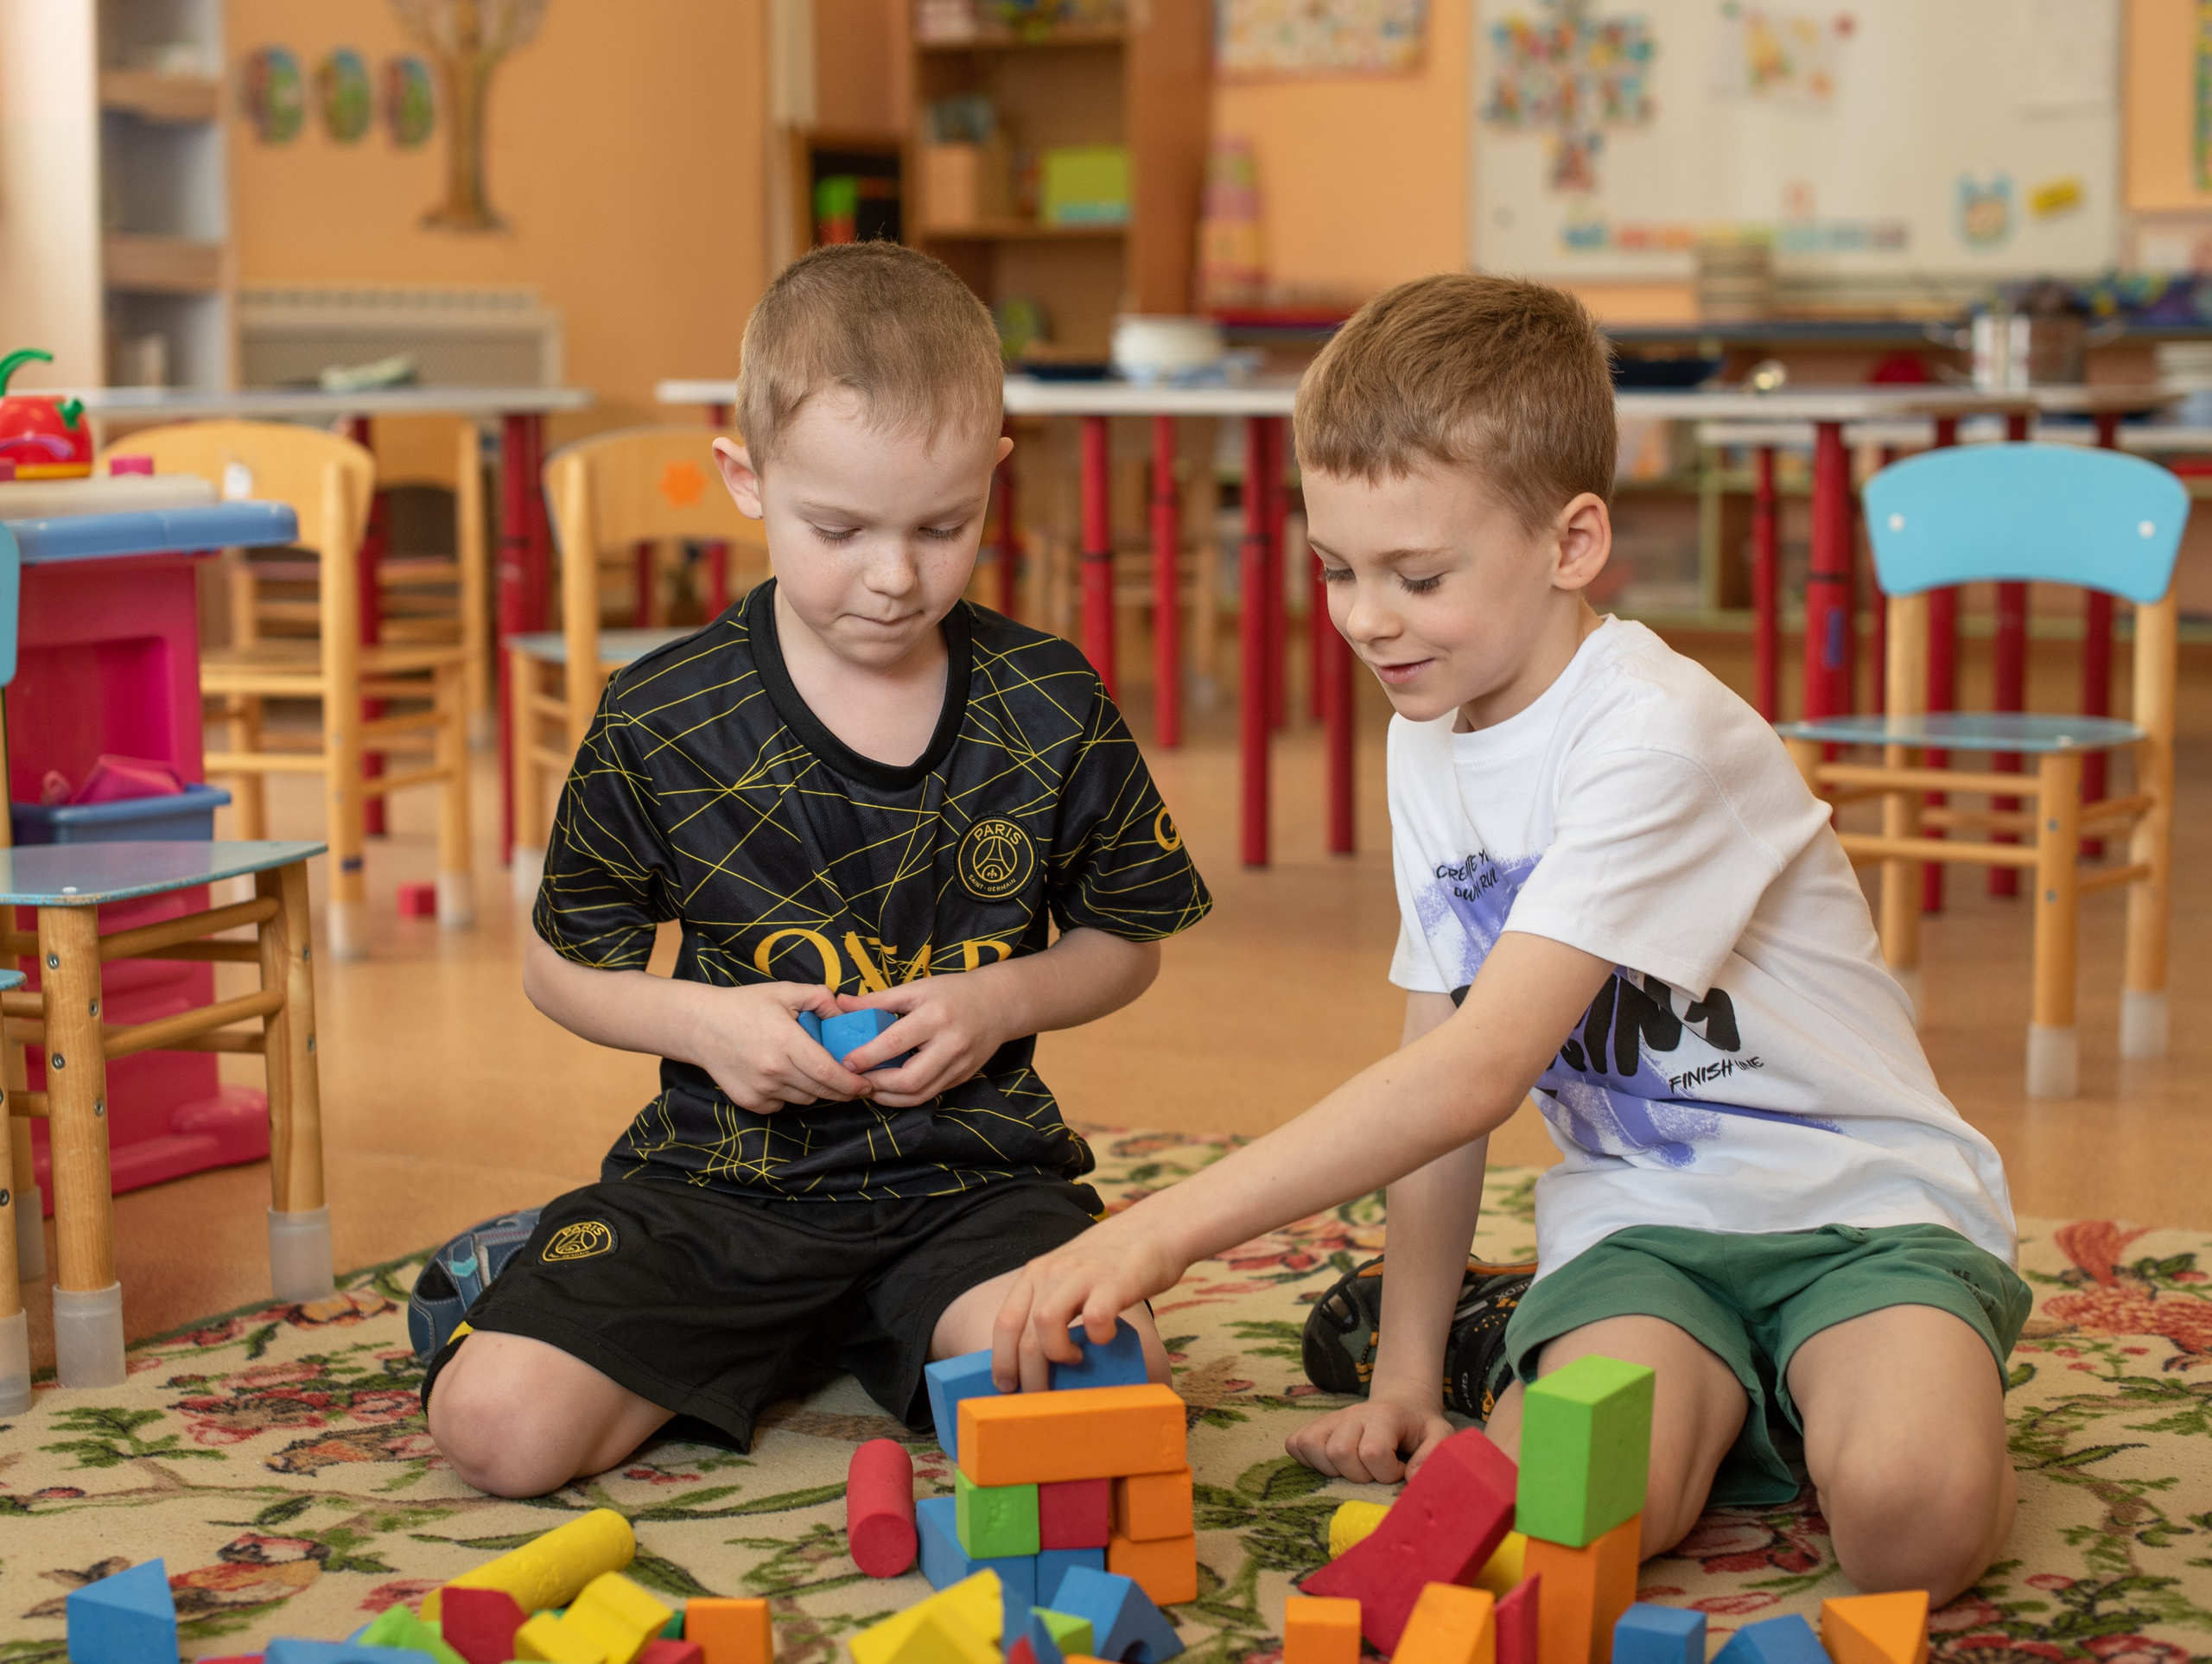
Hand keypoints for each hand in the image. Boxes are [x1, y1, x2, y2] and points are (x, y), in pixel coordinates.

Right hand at [685, 981, 872, 1112]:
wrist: (700, 1026)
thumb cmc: (744, 1005)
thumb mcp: (784, 991)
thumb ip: (820, 998)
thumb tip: (845, 1015)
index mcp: (785, 1041)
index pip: (828, 1073)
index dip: (852, 1083)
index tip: (868, 1084)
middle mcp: (773, 1070)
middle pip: (821, 1091)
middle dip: (844, 1091)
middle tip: (856, 1084)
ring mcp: (760, 1089)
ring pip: (805, 1099)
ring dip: (817, 1090)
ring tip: (814, 1071)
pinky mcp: (750, 1102)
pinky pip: (783, 1104)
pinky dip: (792, 1094)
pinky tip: (785, 1075)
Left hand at [832, 974, 1011, 1107]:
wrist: (999, 1004)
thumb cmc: (953, 992)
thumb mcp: (917, 988)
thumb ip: (878, 1000)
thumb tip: (840, 1003)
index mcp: (935, 1017)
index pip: (895, 1043)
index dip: (867, 1056)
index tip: (845, 1062)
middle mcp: (950, 1044)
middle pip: (909, 1079)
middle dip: (877, 1085)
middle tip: (855, 1081)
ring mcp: (959, 1065)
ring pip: (920, 1094)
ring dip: (889, 1097)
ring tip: (869, 1088)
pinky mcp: (963, 1077)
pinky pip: (931, 1094)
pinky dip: (906, 1096)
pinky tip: (890, 1089)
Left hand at [988, 1211, 1187, 1390]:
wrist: (1154, 1227)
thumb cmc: (1111, 1262)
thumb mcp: (1067, 1276)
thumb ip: (1051, 1305)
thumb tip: (1037, 1360)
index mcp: (1036, 1274)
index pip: (1003, 1322)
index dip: (1001, 1361)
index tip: (1007, 1387)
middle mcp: (1052, 1272)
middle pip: (1022, 1333)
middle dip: (1028, 1374)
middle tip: (1041, 1396)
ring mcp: (1082, 1275)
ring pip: (1045, 1322)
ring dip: (1056, 1354)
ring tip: (1074, 1360)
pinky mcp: (1115, 1281)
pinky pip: (1095, 1317)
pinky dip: (1097, 1337)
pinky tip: (1105, 1339)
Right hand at [1284, 1384, 1455, 1484]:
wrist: (1401, 1404)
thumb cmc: (1419, 1426)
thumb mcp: (1440, 1435)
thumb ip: (1434, 1455)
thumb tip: (1411, 1477)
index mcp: (1384, 1416)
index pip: (1372, 1451)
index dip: (1387, 1471)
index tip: (1399, 1469)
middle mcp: (1353, 1414)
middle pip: (1339, 1452)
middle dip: (1359, 1474)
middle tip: (1375, 1471)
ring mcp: (1331, 1419)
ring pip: (1312, 1447)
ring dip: (1332, 1469)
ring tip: (1354, 1468)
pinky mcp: (1315, 1426)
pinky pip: (1296, 1444)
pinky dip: (1309, 1460)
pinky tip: (1332, 1464)